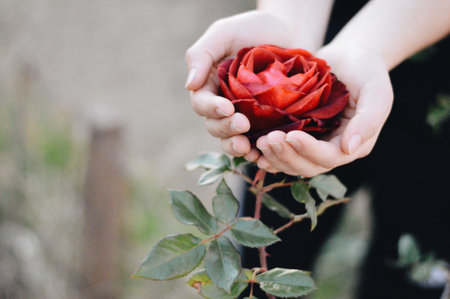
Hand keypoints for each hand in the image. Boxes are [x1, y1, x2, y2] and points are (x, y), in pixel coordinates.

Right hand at [185, 10, 321, 157]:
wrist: (292, 31)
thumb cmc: (255, 28)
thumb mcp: (225, 33)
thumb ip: (202, 54)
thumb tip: (189, 85)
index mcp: (210, 86)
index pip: (202, 104)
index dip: (211, 109)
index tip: (226, 108)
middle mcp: (224, 104)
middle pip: (215, 126)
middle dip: (226, 128)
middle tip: (243, 125)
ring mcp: (245, 115)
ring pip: (232, 139)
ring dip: (236, 146)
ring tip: (248, 147)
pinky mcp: (266, 123)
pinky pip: (257, 142)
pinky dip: (257, 151)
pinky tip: (263, 153)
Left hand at [253, 43, 393, 176]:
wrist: (350, 56)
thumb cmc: (367, 70)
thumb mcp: (376, 91)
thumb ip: (369, 120)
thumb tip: (349, 149)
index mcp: (353, 144)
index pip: (329, 157)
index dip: (308, 150)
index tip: (290, 135)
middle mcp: (332, 149)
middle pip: (307, 166)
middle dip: (286, 156)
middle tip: (267, 140)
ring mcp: (314, 143)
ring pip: (292, 163)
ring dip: (274, 157)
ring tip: (259, 142)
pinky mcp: (299, 134)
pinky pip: (283, 152)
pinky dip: (269, 153)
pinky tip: (253, 146)